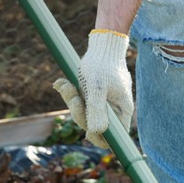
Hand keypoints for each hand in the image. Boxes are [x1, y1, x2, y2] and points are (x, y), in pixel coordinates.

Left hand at [53, 29, 132, 146]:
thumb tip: (97, 133)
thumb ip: (97, 110)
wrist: (102, 44)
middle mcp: (113, 110)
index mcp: (121, 111)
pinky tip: (62, 83)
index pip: (114, 138)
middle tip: (72, 95)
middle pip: (93, 125)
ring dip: (71, 99)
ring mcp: (102, 102)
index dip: (100, 139)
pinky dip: (70, 92)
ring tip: (65, 84)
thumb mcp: (97, 88)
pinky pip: (80, 101)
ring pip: (83, 112)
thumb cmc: (102, 64)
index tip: (87, 132)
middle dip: (78, 112)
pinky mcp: (92, 95)